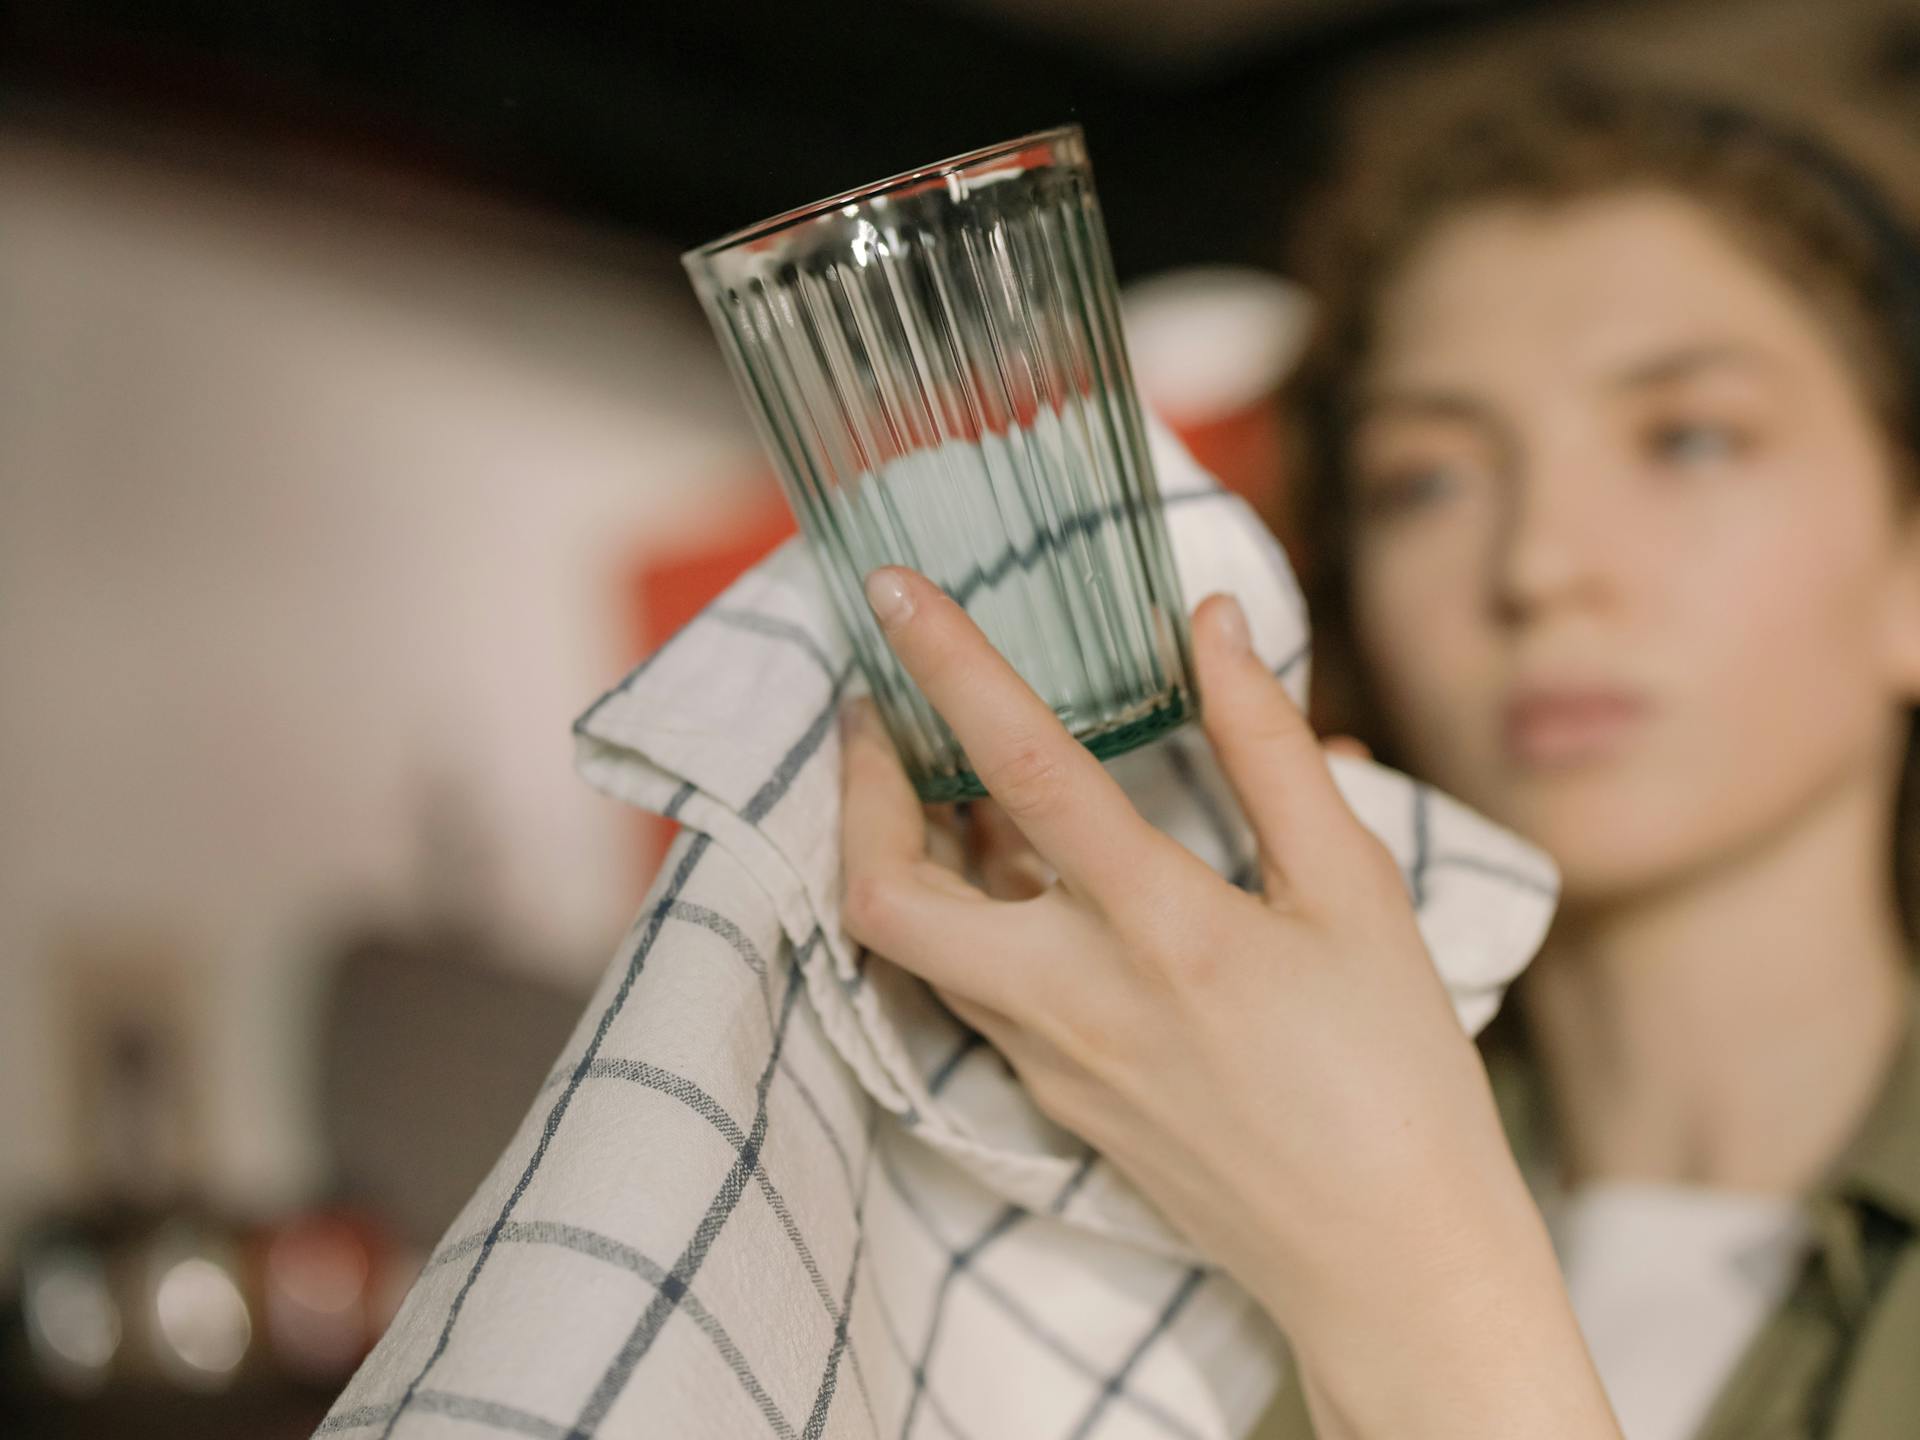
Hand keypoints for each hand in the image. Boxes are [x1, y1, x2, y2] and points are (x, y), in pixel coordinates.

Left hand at [840, 567, 1619, 1439]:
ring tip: (944, 772)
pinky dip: (965, 913)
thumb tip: (1212, 624)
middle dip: (856, 791)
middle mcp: (1077, 1001)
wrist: (1389, 1265)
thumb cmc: (1395, 1071)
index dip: (949, 667)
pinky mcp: (1050, 1102)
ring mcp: (1049, 1063)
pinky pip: (970, 990)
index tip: (894, 591)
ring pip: (916, 947)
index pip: (1027, 771)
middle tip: (878, 714)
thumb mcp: (1358, 893)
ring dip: (904, 850)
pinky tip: (1018, 870)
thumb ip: (1273, 751)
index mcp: (1168, 931)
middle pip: (885, 895)